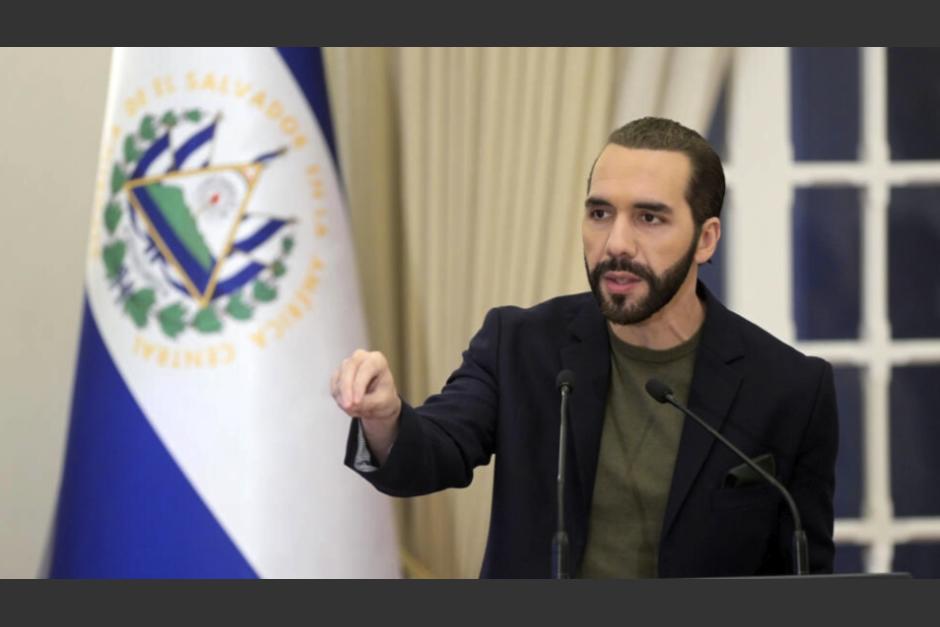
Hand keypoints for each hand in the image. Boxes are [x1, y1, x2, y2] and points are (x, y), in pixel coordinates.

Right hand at [331, 349, 401, 463]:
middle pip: (348, 368)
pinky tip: (347, 405)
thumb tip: (352, 404)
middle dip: (347, 390)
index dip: (359, 385)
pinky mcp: (338, 374)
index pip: (365, 368)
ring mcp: (348, 364)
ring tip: (353, 410)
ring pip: (339, 377)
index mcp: (376, 361)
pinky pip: (332, 385)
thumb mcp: (382, 406)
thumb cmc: (384, 402)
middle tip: (348, 408)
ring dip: (342, 395)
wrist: (378, 405)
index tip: (355, 403)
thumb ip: (368, 404)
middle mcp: (361, 357)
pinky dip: (337, 396)